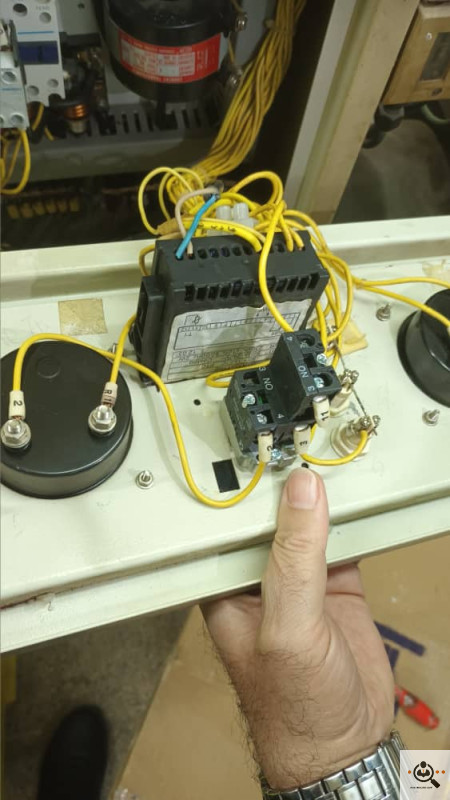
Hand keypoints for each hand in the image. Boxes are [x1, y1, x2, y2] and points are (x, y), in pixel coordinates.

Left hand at [203, 468, 393, 790]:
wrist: (346, 742)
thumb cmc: (294, 705)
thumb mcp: (288, 629)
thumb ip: (294, 560)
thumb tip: (301, 493)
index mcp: (227, 585)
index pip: (227, 523)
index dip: (242, 487)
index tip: (260, 448)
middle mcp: (259, 577)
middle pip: (270, 516)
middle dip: (285, 483)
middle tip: (300, 436)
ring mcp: (300, 580)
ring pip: (307, 522)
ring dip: (320, 496)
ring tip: (330, 454)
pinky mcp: (335, 585)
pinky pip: (343, 539)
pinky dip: (354, 519)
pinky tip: (358, 495)